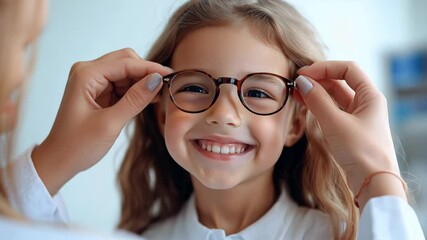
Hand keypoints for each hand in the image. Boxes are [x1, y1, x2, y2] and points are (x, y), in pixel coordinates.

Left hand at [32, 48, 172, 194]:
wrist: (59, 160)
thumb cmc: (78, 145)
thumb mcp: (110, 124)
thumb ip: (135, 100)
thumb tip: (157, 80)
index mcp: (86, 75)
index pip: (126, 63)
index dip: (151, 68)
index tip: (173, 75)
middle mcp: (88, 72)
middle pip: (126, 61)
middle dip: (147, 72)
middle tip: (168, 86)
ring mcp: (93, 81)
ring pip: (127, 72)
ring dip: (143, 81)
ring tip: (161, 95)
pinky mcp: (99, 91)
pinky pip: (123, 84)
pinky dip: (137, 90)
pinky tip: (150, 99)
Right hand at [295, 61, 405, 208]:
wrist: (372, 182)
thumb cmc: (361, 151)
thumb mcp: (335, 122)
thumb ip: (318, 100)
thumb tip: (303, 82)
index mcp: (370, 96)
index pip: (347, 69)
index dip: (324, 68)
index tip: (304, 73)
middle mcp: (366, 104)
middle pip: (340, 83)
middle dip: (318, 80)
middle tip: (296, 83)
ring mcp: (359, 118)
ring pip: (335, 98)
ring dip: (316, 94)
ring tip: (297, 93)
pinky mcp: (351, 131)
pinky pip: (333, 112)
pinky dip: (319, 107)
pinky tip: (306, 106)